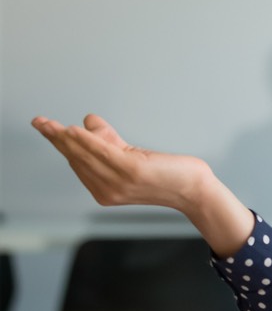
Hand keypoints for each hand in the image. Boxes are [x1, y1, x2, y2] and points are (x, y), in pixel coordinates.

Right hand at [32, 114, 214, 210]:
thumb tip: (88, 120)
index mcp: (103, 190)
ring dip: (66, 138)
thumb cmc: (168, 173)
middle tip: (39, 121)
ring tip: (51, 125)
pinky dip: (88, 140)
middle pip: (76, 159)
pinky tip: (76, 129)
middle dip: (56, 139)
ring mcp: (118, 182)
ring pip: (86, 155)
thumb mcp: (133, 156)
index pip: (77, 162)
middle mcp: (106, 190)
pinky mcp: (132, 171)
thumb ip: (110, 142)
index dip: (60, 143)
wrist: (195, 190)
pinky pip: (104, 152)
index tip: (45, 127)